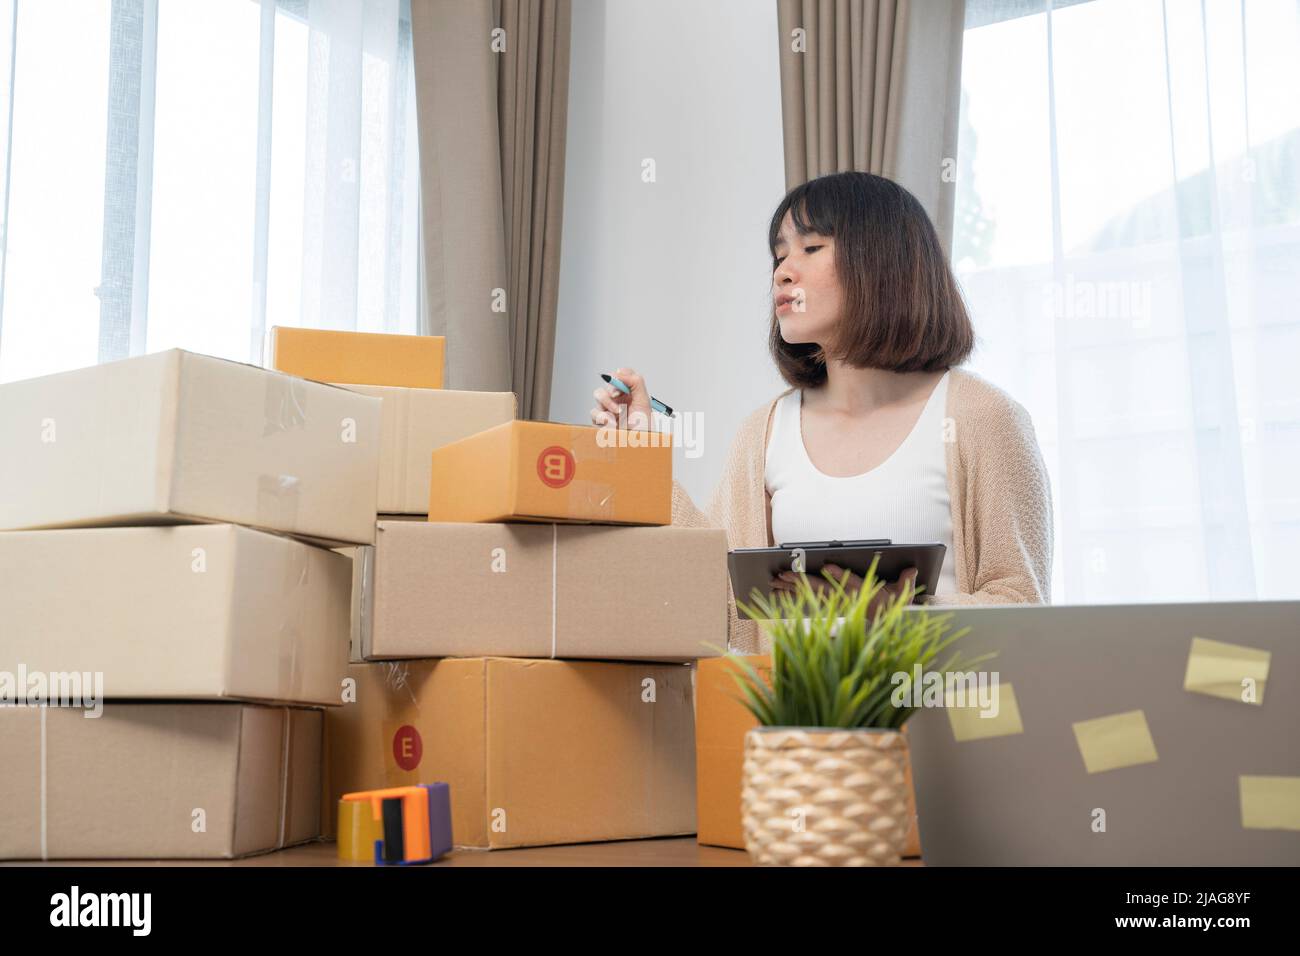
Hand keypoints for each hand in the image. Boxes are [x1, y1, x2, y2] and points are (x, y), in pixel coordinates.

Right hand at [589, 366, 654, 431]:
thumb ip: (635, 382)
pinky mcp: (601, 420)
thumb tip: (619, 372)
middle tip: (618, 398)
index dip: (619, 376)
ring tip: (617, 415)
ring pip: (598, 394)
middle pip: (608, 382)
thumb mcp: (644, 402)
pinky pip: (594, 412)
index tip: (622, 386)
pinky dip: (602, 417)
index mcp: (631, 392)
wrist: (637, 449)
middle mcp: (620, 398)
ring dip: (607, 403)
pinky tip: (612, 424)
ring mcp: (609, 409)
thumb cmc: (644, 430)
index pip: (622, 374)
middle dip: (611, 390)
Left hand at [770, 564, 919, 617]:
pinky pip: (805, 601)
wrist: (885, 626)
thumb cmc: (892, 603)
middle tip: (785, 573)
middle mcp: (845, 600)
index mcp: (863, 594)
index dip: (838, 575)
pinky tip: (777, 591)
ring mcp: (835, 604)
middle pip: (822, 589)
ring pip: (810, 595)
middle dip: (803, 580)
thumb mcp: (902, 593)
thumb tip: (912, 569)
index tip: (828, 566)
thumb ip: (906, 581)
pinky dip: (791, 595)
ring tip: (774, 580)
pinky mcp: (827, 606)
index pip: (850, 583)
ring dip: (791, 588)